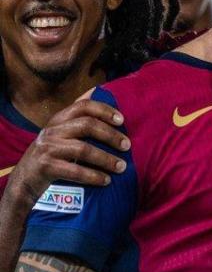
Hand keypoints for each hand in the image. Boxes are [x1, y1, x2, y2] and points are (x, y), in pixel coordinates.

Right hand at [5, 100, 129, 207]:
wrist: (24, 179)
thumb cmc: (51, 153)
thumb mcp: (61, 132)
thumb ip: (78, 116)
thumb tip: (97, 91)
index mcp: (59, 119)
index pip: (83, 106)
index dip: (104, 110)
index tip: (122, 120)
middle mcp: (52, 130)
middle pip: (86, 125)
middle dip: (111, 135)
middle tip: (127, 146)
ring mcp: (48, 148)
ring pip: (83, 149)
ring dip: (106, 159)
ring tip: (121, 167)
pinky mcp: (46, 167)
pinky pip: (75, 171)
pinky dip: (93, 176)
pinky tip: (106, 181)